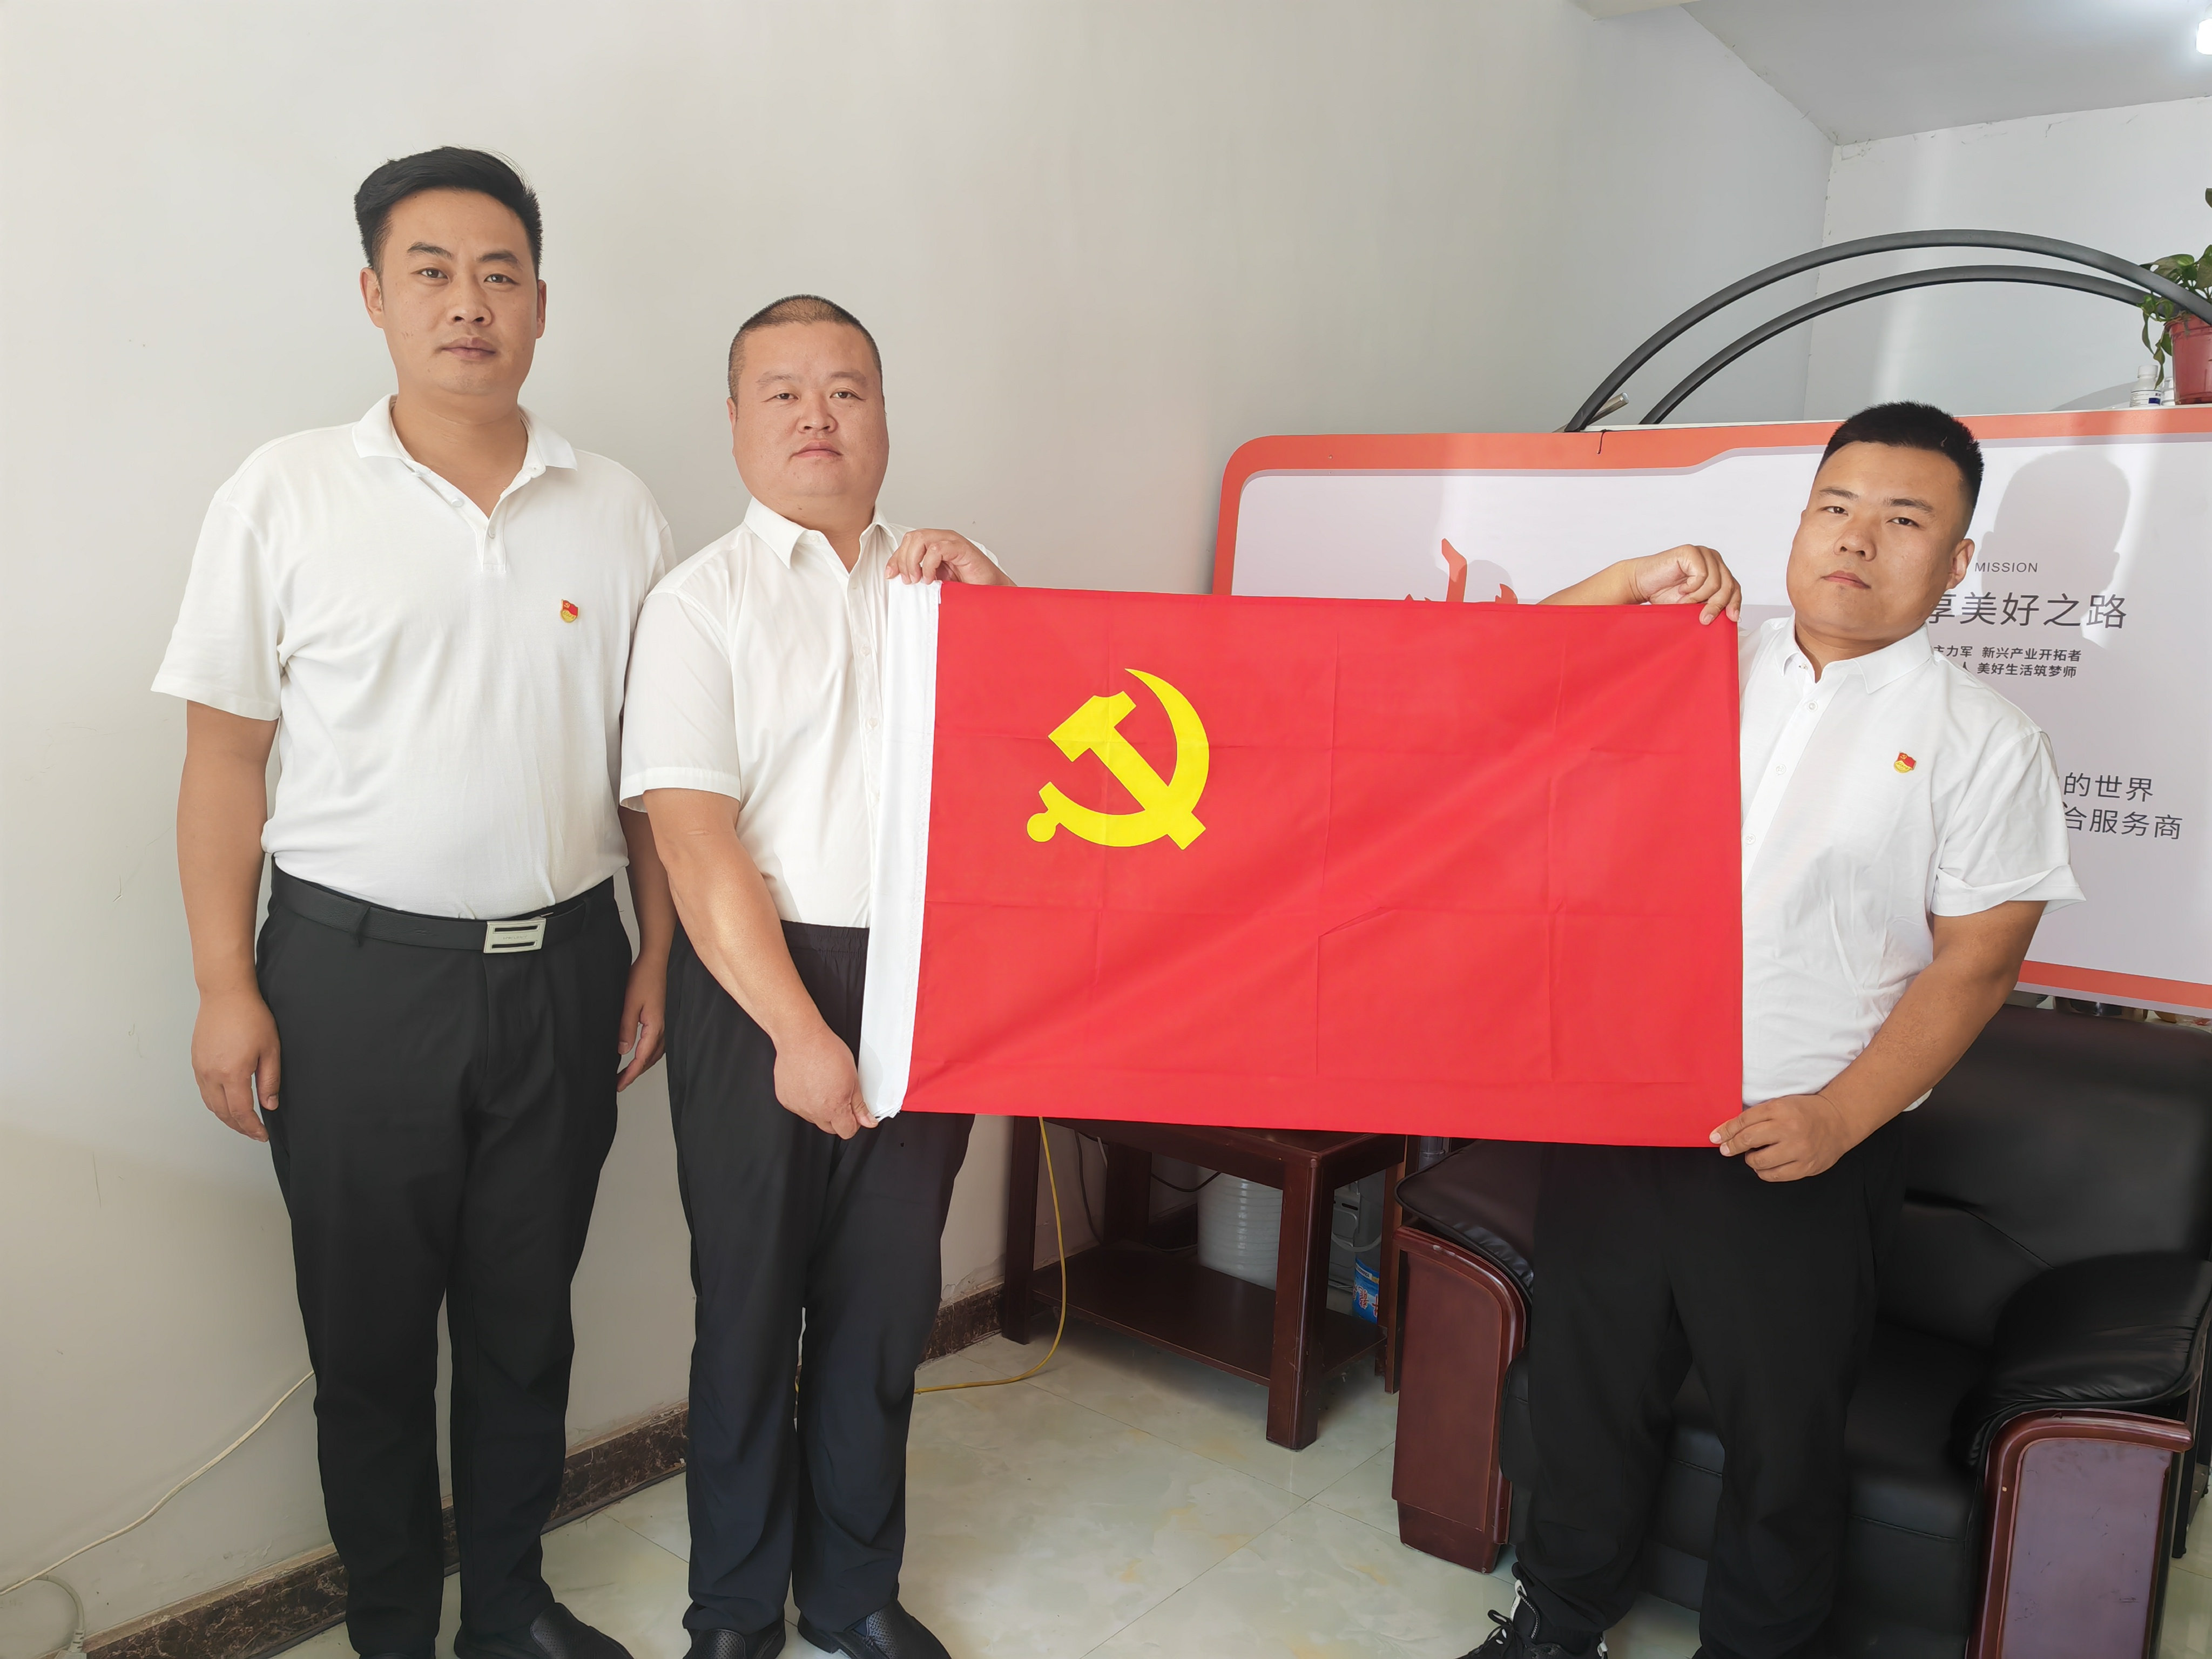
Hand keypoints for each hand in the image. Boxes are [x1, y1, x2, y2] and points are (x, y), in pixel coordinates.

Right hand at [191, 985, 280, 1141]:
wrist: (225, 995)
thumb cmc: (251, 1017)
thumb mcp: (270, 1049)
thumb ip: (269, 1080)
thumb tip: (268, 1105)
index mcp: (232, 1073)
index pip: (241, 1112)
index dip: (252, 1127)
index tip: (262, 1135)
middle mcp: (212, 1075)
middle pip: (223, 1112)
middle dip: (239, 1127)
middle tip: (254, 1132)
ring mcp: (201, 1069)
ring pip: (211, 1104)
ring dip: (226, 1117)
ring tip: (242, 1122)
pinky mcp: (196, 1062)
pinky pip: (204, 1091)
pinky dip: (215, 1103)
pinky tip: (227, 1103)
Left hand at [616, 954, 666, 1089]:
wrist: (654, 962)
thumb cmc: (643, 978)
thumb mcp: (629, 1004)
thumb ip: (626, 1028)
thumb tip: (622, 1051)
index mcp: (655, 1027)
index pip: (642, 1058)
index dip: (631, 1073)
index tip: (619, 1084)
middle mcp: (662, 1028)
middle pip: (650, 1059)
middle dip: (635, 1073)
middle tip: (619, 1084)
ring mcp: (663, 1024)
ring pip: (654, 1053)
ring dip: (642, 1065)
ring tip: (627, 1073)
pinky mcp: (660, 1019)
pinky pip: (655, 1044)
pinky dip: (647, 1054)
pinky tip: (639, 1054)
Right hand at [773, 1021, 877, 1138]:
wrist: (800, 1039)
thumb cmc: (826, 1052)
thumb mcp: (853, 1077)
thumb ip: (859, 1104)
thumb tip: (867, 1121)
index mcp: (833, 1108)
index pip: (847, 1131)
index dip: (854, 1122)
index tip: (854, 1112)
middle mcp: (814, 1112)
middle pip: (830, 1128)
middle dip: (838, 1117)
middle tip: (840, 1096)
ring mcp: (798, 1106)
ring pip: (814, 1118)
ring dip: (820, 1109)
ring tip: (822, 1086)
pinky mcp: (785, 1099)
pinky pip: (799, 1107)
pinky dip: (805, 1100)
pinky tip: (808, 1084)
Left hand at [888, 528, 1010, 586]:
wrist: (991, 592)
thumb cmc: (968, 587)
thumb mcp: (936, 581)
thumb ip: (920, 574)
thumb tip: (898, 577)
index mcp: (935, 544)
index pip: (908, 542)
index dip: (896, 558)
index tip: (891, 575)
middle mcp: (943, 539)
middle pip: (911, 537)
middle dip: (903, 559)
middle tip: (908, 579)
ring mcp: (952, 541)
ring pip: (921, 538)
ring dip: (913, 561)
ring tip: (919, 579)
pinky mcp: (962, 548)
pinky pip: (937, 549)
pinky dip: (929, 565)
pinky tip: (932, 579)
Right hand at [1624, 545, 1739, 623]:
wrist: (1640, 584)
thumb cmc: (1664, 593)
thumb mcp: (1694, 604)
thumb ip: (1710, 604)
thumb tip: (1729, 617)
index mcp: (1716, 570)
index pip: (1734, 586)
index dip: (1734, 603)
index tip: (1731, 617)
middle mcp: (1712, 559)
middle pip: (1728, 585)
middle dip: (1716, 605)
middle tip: (1704, 618)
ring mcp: (1703, 553)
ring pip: (1715, 582)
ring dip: (1698, 598)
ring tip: (1684, 601)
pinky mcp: (1691, 552)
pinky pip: (1701, 575)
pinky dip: (1691, 587)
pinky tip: (1680, 588)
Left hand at [1710, 1093, 1854, 1180]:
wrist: (1839, 1120)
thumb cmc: (1805, 1112)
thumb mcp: (1780, 1105)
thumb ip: (1756, 1116)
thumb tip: (1727, 1131)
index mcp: (1780, 1109)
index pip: (1744, 1121)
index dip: (1726, 1131)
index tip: (1715, 1137)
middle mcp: (1789, 1129)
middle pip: (1748, 1140)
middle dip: (1732, 1146)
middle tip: (1726, 1149)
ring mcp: (1799, 1149)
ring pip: (1760, 1161)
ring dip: (1750, 1160)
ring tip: (1754, 1155)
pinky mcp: (1806, 1166)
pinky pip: (1775, 1175)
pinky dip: (1764, 1172)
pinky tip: (1766, 1166)